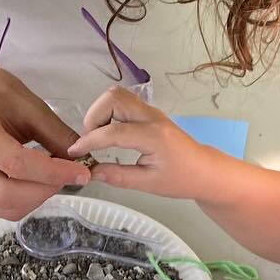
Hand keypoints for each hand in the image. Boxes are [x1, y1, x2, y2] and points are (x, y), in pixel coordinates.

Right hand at [0, 60, 89, 219]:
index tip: (81, 173)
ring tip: (51, 178)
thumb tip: (83, 161)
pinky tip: (32, 183)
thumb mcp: (27, 103)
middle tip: (68, 177)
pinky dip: (21, 201)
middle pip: (6, 194)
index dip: (53, 173)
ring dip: (35, 198)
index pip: (16, 164)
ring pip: (2, 207)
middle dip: (46, 190)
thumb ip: (55, 134)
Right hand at [66, 87, 209, 198]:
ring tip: (97, 137)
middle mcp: (151, 117)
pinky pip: (123, 102)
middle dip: (94, 117)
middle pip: (113, 98)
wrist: (205, 170)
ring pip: (117, 96)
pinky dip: (109, 113)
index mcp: (153, 136)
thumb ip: (118, 176)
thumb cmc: (181, 179)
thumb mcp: (149, 184)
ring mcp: (151, 112)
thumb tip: (90, 172)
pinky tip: (108, 134)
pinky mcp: (149, 113)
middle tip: (90, 142)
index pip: (113, 132)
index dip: (89, 141)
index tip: (74, 153)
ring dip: (100, 112)